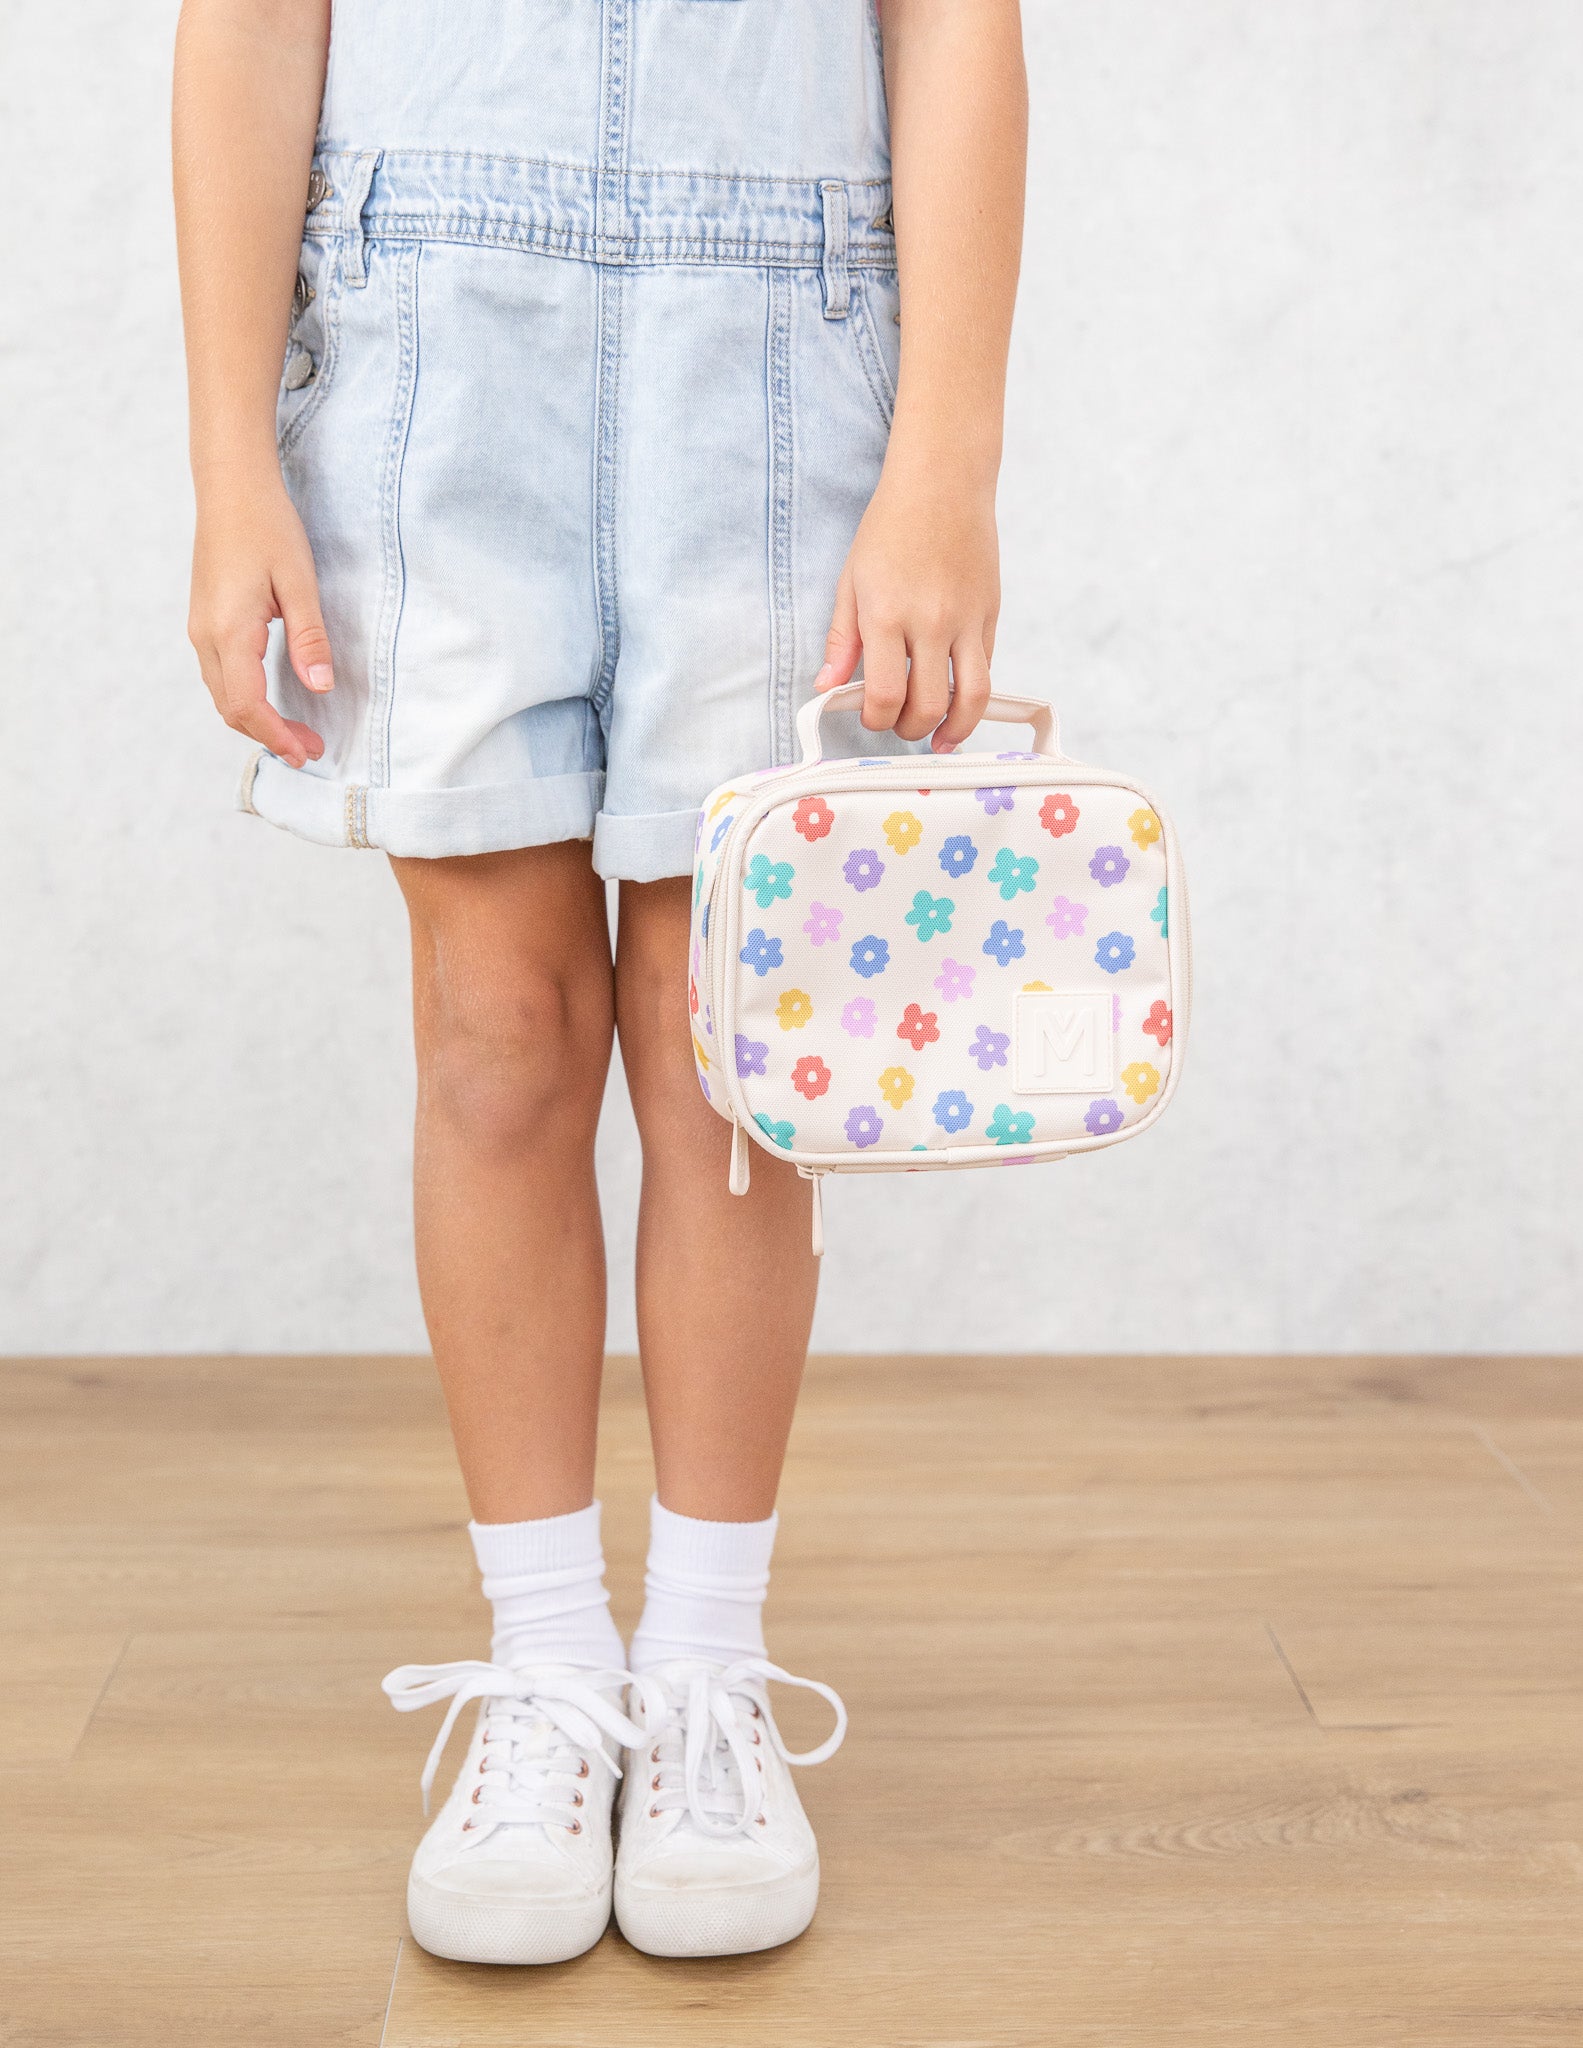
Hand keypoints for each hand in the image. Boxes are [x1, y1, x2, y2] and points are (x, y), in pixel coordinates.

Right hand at [188, 469, 332, 770]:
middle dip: (270, 736)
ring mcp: (200, 629)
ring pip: (223, 694)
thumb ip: (309, 637)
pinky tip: (272, 702)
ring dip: (257, 720)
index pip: (247, 704)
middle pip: (231, 708)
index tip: (307, 752)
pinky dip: (245, 699)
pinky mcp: (205, 621)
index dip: (277, 735)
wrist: (231, 487)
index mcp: (229, 631)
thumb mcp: (299, 582)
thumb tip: (320, 686)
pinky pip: (220, 675)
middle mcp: (206, 636)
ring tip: (297, 733)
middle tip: (312, 750)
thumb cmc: (268, 526)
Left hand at [815, 452, 999, 753]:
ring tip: (941, 739)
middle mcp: (932, 623)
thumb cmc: (890, 528)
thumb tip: (826, 687)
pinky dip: (971, 692)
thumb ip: (841, 639)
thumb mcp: (851, 581)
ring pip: (972, 698)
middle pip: (929, 707)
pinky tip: (955, 697)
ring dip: (955, 729)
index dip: (876, 720)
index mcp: (888, 616)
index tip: (870, 717)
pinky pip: (985, 668)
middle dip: (910, 730)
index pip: (886, 696)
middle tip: (899, 727)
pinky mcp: (991, 614)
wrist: (942, 483)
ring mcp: (967, 620)